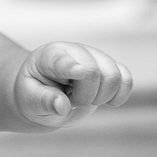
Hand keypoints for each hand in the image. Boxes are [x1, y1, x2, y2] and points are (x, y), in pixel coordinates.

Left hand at [15, 42, 132, 127]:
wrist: (44, 94)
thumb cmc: (33, 95)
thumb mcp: (30, 101)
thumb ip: (44, 102)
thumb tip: (61, 106)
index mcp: (48, 56)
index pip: (61, 60)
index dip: (70, 66)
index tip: (78, 72)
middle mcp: (73, 50)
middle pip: (93, 72)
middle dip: (85, 97)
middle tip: (71, 101)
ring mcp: (93, 57)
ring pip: (113, 75)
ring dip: (102, 97)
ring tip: (84, 98)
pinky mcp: (108, 68)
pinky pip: (126, 79)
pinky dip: (120, 94)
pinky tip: (107, 102)